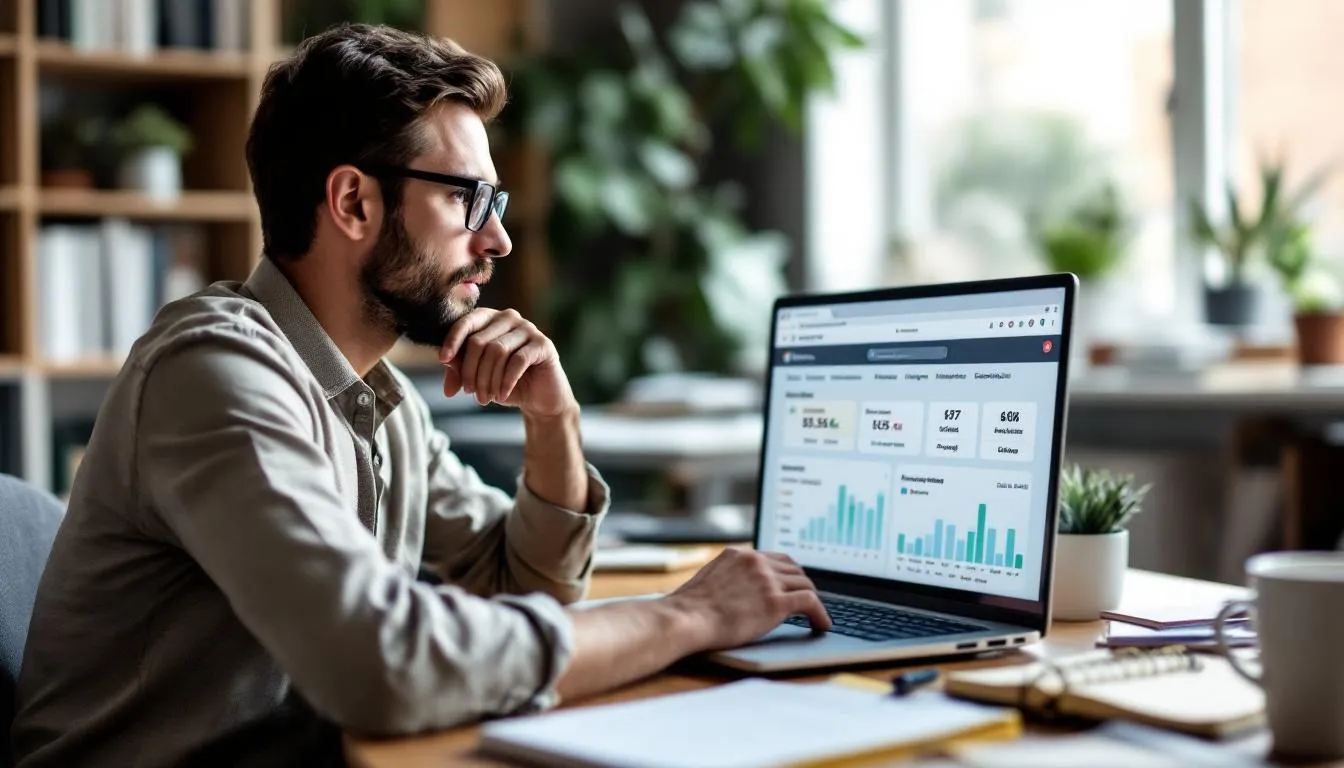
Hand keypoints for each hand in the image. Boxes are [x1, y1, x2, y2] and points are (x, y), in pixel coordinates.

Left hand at [438, 309, 576, 416]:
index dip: (452, 339)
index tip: (443, 359)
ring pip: (497, 351)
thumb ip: (459, 365)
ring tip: (484, 398)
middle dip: (471, 371)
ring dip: (487, 379)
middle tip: (469, 392)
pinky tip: (501, 395)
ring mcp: (528, 328)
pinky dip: (506, 381)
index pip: (466, 321)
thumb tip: (445, 360)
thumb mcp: (477, 375)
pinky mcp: (543, 344)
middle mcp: (509, 317)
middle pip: (479, 341)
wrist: (538, 399)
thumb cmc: (504, 383)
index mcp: (490, 318)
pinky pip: (518, 360)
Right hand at [662, 548, 830, 651]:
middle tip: (806, 601)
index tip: (792, 584)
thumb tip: (738, 591)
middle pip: (793, 568)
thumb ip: (728, 577)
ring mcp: (767, 580)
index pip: (774, 558)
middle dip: (801, 585)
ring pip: (804, 583)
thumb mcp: (708, 580)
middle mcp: (755, 561)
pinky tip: (821, 625)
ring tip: (815, 616)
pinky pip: (810, 602)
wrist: (686, 619)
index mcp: (739, 554)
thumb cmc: (689, 610)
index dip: (787, 573)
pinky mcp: (775, 602)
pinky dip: (820, 614)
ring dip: (811, 600)